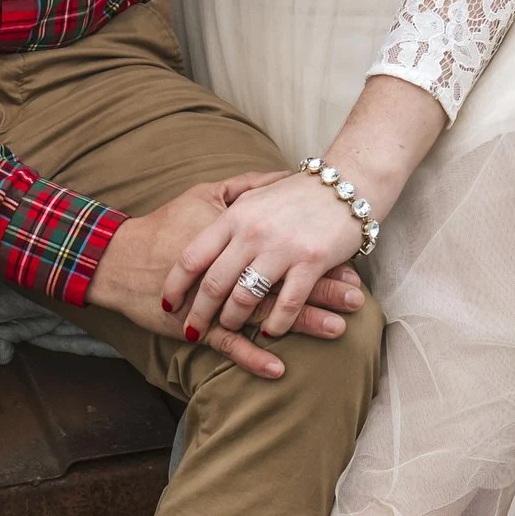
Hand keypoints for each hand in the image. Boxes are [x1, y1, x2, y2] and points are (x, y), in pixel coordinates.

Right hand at [88, 178, 366, 380]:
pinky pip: (228, 345)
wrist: (120, 258)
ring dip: (303, 323)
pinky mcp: (194, 325)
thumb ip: (249, 186)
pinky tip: (280, 369)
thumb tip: (287, 176)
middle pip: (283, 279)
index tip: (349, 255)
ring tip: (337, 330)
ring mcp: (211, 300)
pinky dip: (253, 357)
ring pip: (264, 312)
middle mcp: (228, 267)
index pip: (284, 244)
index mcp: (235, 235)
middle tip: (357, 298)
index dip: (317, 252)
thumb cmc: (165, 225)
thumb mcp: (207, 194)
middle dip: (322, 289)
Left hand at [162, 170, 365, 340]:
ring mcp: (282, 248)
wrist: (347, 183)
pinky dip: (276, 323)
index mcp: (234, 216)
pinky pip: (286, 303)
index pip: (192, 256)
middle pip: (214, 283)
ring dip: (234, 320)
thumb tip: (200, 247)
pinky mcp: (312, 261)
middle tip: (191, 331)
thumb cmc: (297, 195)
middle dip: (200, 313)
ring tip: (230, 328)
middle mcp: (252, 232)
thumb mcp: (254, 198)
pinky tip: (270, 332)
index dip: (175, 285)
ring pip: (246, 297)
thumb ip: (228, 218)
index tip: (167, 304)